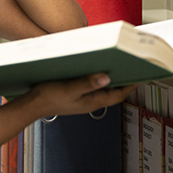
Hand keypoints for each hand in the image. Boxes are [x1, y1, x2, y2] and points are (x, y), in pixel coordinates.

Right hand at [24, 74, 138, 119]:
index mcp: (91, 101)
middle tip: (130, 71)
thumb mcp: (70, 88)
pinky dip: (97, 81)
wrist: (32, 104)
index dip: (129, 87)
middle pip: (112, 93)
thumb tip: (106, 77)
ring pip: (102, 91)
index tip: (139, 77)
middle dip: (122, 83)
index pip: (117, 95)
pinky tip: (93, 72)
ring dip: (110, 81)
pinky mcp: (75, 96)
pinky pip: (91, 88)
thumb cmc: (49, 98)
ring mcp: (82, 100)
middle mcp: (89, 102)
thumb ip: (88, 83)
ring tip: (115, 69)